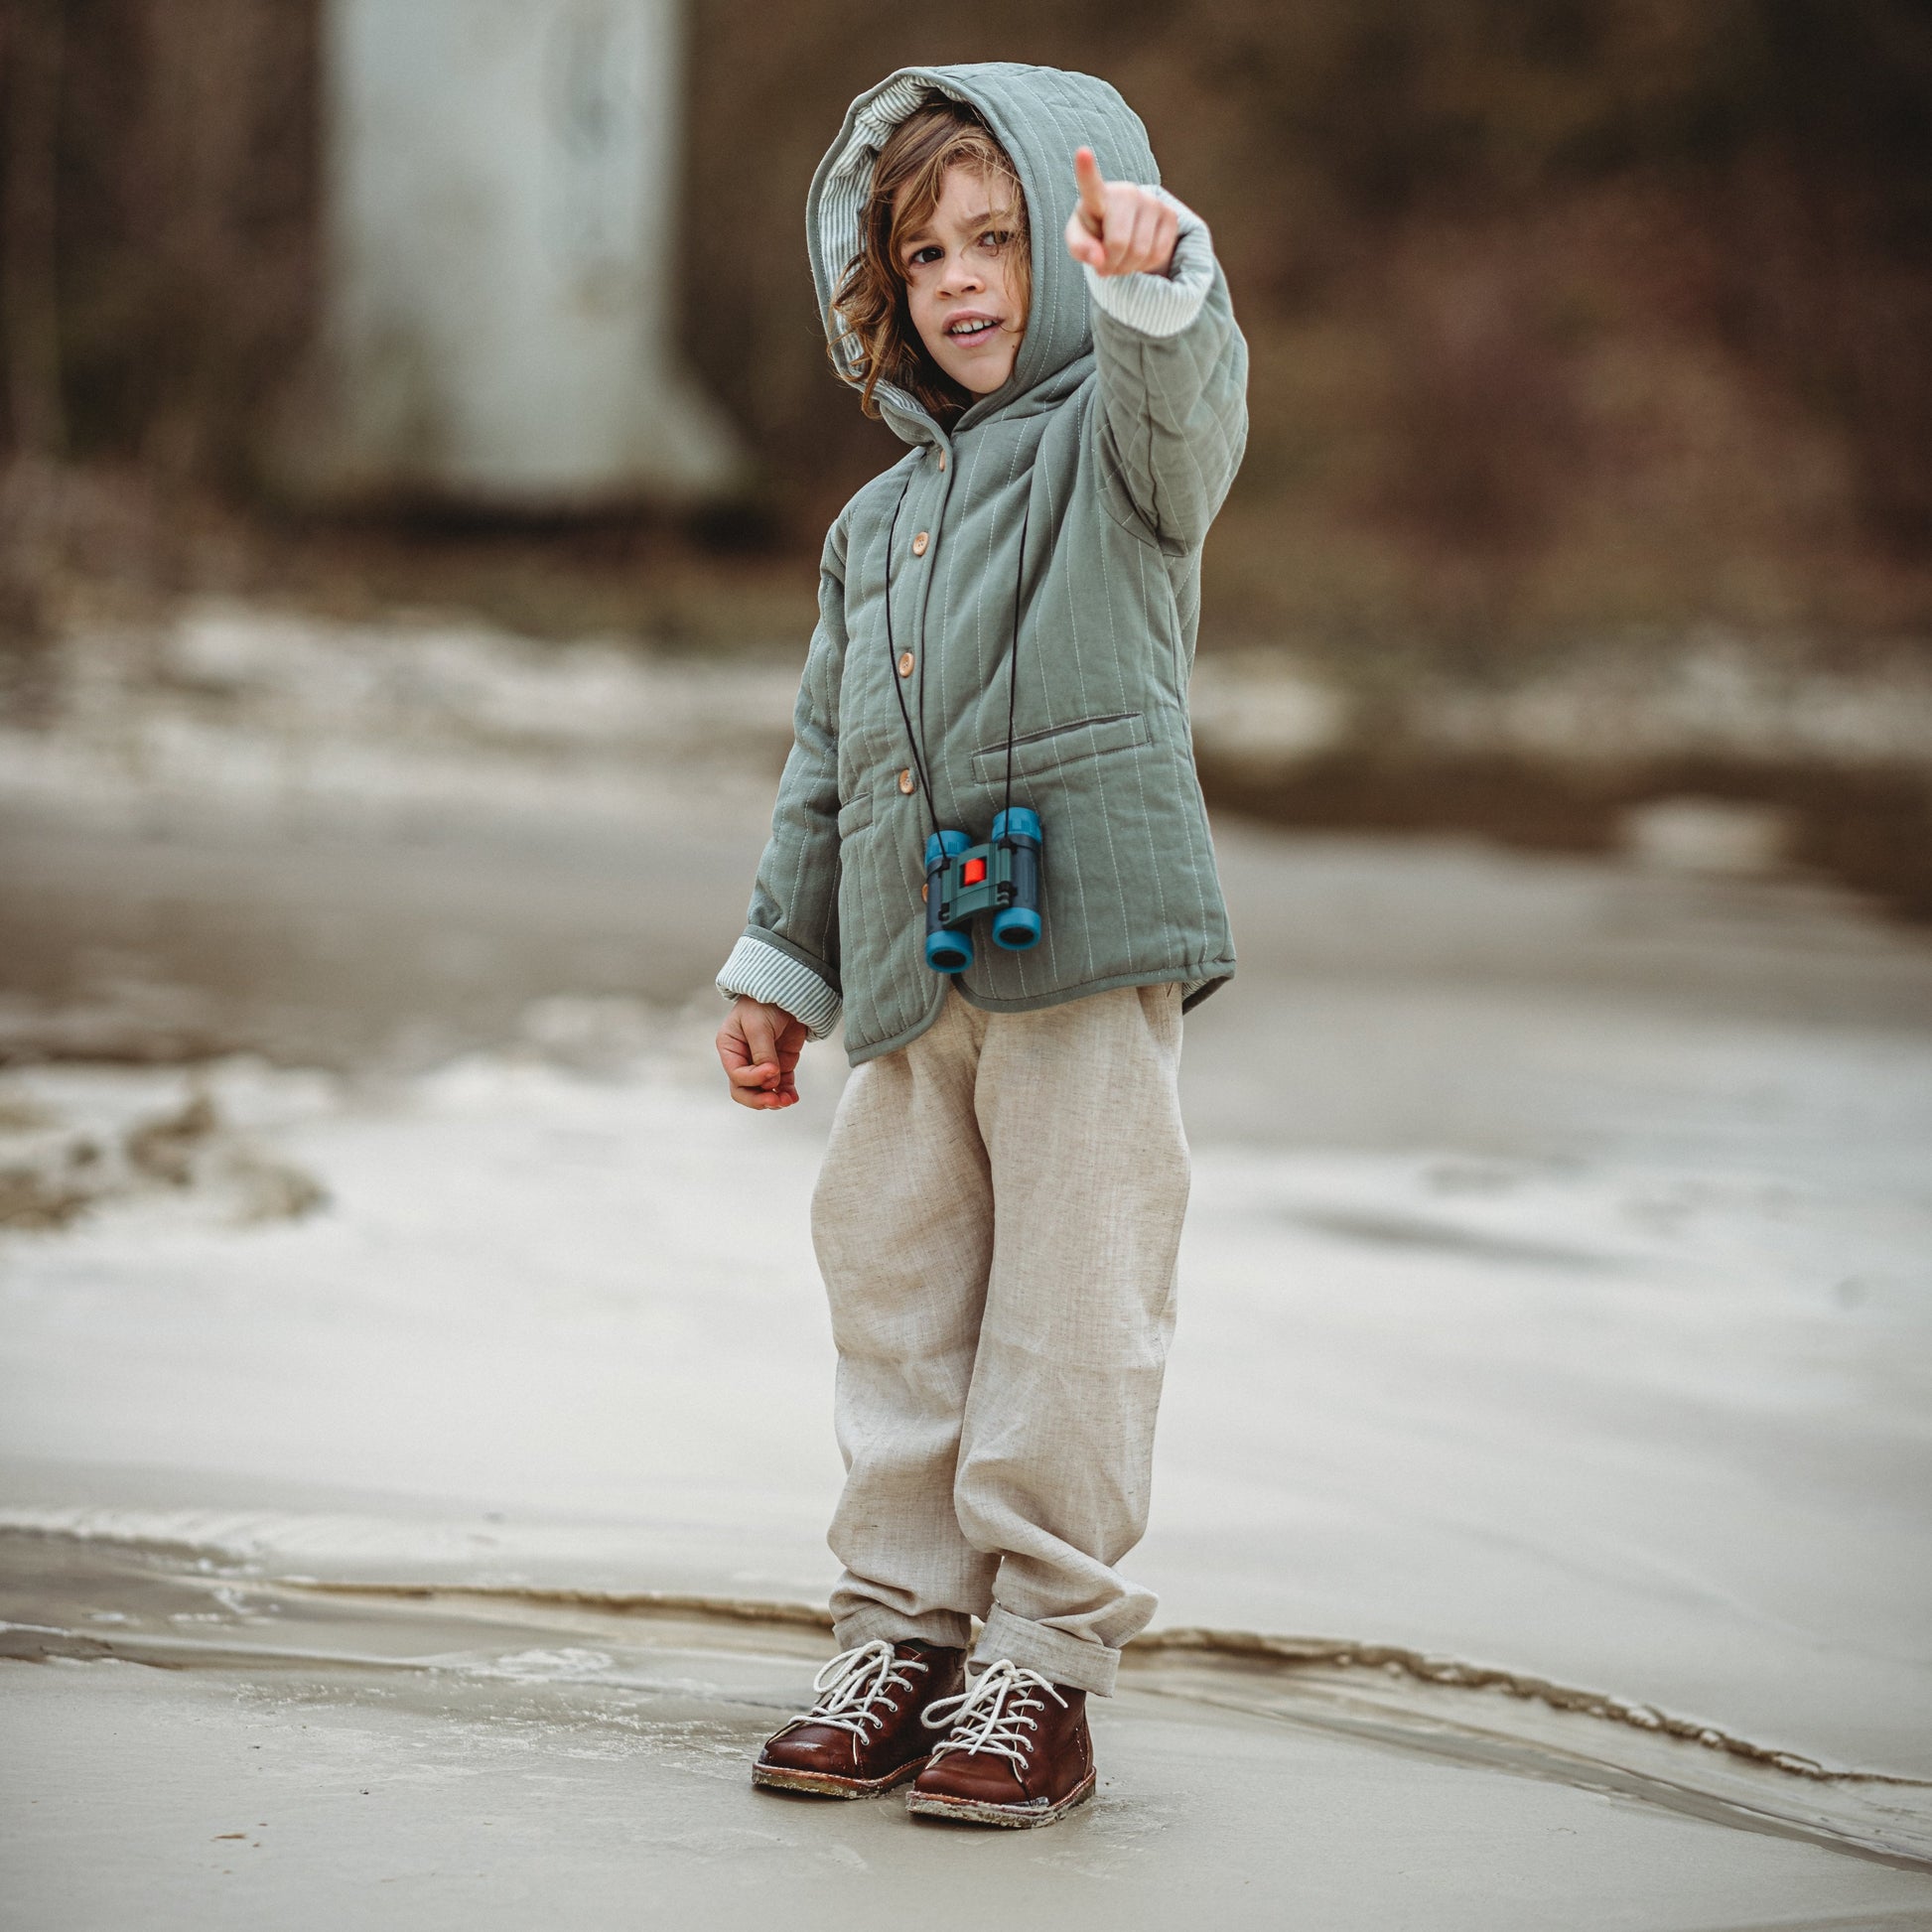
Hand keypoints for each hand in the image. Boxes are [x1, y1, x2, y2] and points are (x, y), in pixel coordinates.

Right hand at [716, 996, 807, 1110]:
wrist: (787, 993)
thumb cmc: (764, 1003)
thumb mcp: (758, 1026)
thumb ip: (762, 1053)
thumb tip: (770, 1080)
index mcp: (730, 1048)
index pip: (737, 1074)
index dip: (753, 1079)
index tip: (772, 1071)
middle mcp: (743, 1059)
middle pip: (744, 1090)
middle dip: (759, 1098)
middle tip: (775, 1101)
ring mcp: (761, 1064)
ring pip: (763, 1092)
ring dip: (775, 1099)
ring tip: (788, 1100)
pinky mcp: (780, 1065)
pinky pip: (781, 1086)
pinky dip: (786, 1093)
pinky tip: (793, 1097)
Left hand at [1065, 146, 1177, 278]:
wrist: (1125, 228)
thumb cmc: (1095, 233)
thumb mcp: (1079, 240)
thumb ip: (1080, 249)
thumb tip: (1099, 260)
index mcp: (1097, 196)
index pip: (1091, 185)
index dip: (1086, 170)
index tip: (1081, 152)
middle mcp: (1126, 193)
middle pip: (1119, 244)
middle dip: (1111, 264)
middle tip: (1106, 265)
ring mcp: (1151, 201)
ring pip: (1140, 252)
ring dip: (1128, 268)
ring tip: (1121, 259)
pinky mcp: (1170, 215)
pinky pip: (1159, 254)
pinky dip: (1146, 265)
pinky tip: (1138, 256)